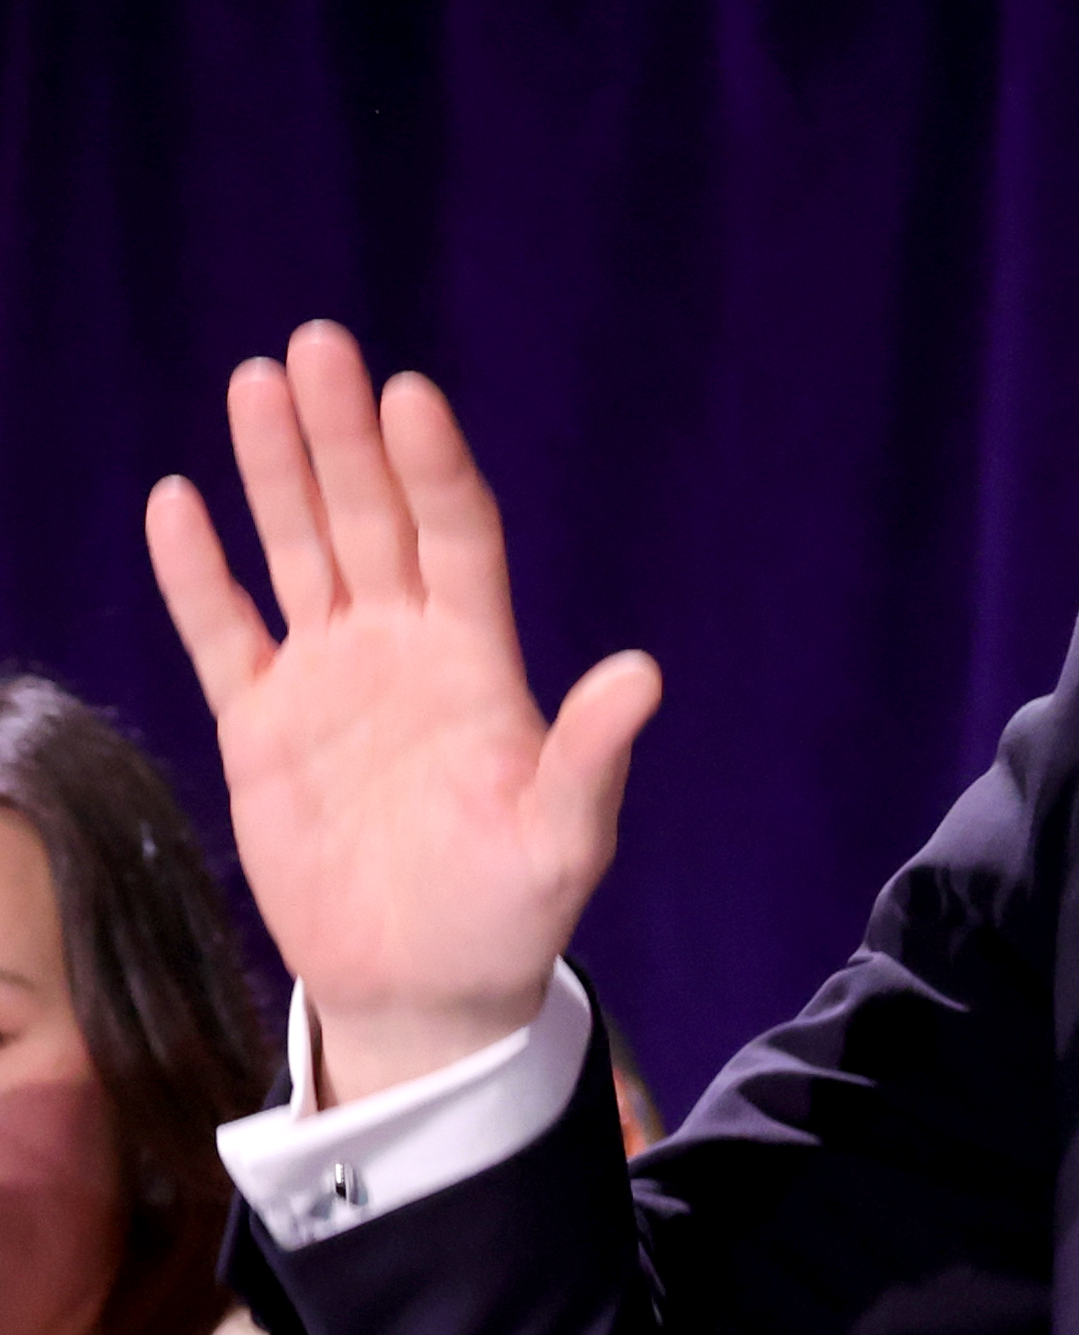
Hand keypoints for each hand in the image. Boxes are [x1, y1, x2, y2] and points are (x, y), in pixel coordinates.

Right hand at [147, 323, 659, 1101]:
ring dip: (277, 473)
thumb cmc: (509, 914)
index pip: (455, 537)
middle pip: (372, 518)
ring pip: (300, 552)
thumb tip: (644, 674)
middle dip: (345, 436)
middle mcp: (402, 650)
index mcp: (478, 663)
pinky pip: (225, 632)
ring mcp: (328, 680)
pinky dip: (199, 573)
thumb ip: (591, 755)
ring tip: (256, 381)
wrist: (426, 989)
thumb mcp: (564, 840)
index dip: (433, 467)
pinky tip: (179, 502)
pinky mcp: (263, 725)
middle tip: (319, 346)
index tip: (410, 395)